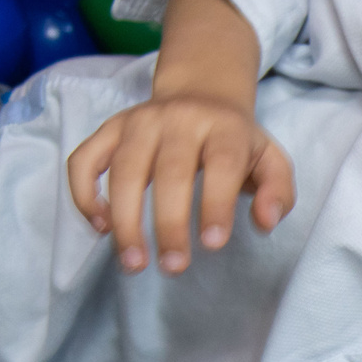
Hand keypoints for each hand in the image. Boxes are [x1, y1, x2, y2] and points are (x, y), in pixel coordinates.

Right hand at [66, 93, 295, 275]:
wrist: (202, 93)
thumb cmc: (237, 142)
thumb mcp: (271, 161)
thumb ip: (277, 192)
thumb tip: (265, 222)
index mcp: (225, 127)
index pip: (222, 164)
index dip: (216, 203)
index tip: (212, 245)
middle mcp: (179, 118)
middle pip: (169, 171)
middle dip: (169, 223)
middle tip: (173, 268)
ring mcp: (139, 121)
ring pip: (123, 168)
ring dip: (124, 218)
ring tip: (133, 262)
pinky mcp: (109, 128)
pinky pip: (84, 160)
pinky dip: (85, 194)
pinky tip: (101, 228)